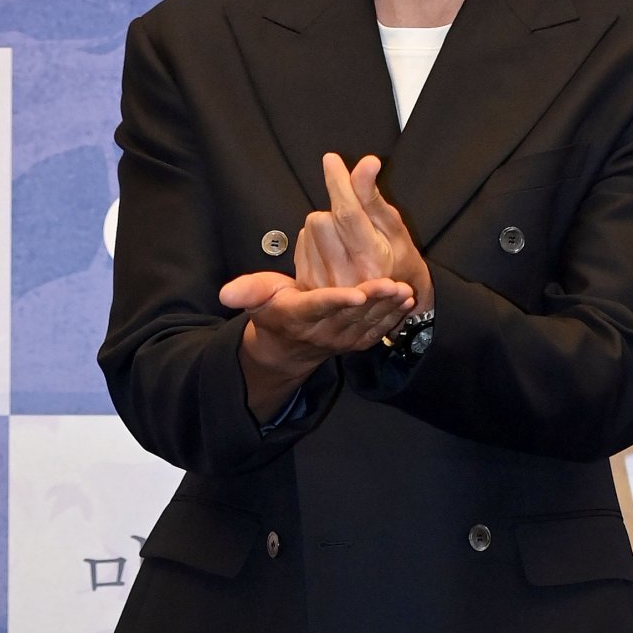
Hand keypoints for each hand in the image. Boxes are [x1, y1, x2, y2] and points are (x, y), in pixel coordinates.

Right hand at [220, 268, 415, 422]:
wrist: (287, 348)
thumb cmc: (273, 312)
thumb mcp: (257, 299)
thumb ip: (246, 292)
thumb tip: (225, 293)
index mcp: (299, 317)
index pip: (319, 307)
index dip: (337, 301)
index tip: (356, 293)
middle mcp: (322, 332)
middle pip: (351, 316)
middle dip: (374, 301)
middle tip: (394, 284)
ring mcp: (341, 341)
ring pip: (368, 324)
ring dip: (388, 309)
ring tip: (405, 291)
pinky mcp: (355, 343)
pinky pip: (376, 332)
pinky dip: (393, 317)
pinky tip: (407, 302)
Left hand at [295, 153, 432, 317]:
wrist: (391, 309)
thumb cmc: (400, 263)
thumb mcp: (395, 230)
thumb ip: (374, 198)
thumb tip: (367, 162)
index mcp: (373, 262)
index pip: (348, 214)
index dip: (338, 183)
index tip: (331, 160)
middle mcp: (347, 279)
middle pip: (321, 220)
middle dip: (334, 212)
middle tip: (353, 223)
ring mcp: (325, 288)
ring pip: (309, 232)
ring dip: (324, 228)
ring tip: (345, 242)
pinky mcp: (309, 290)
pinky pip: (301, 247)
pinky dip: (314, 243)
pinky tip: (332, 254)